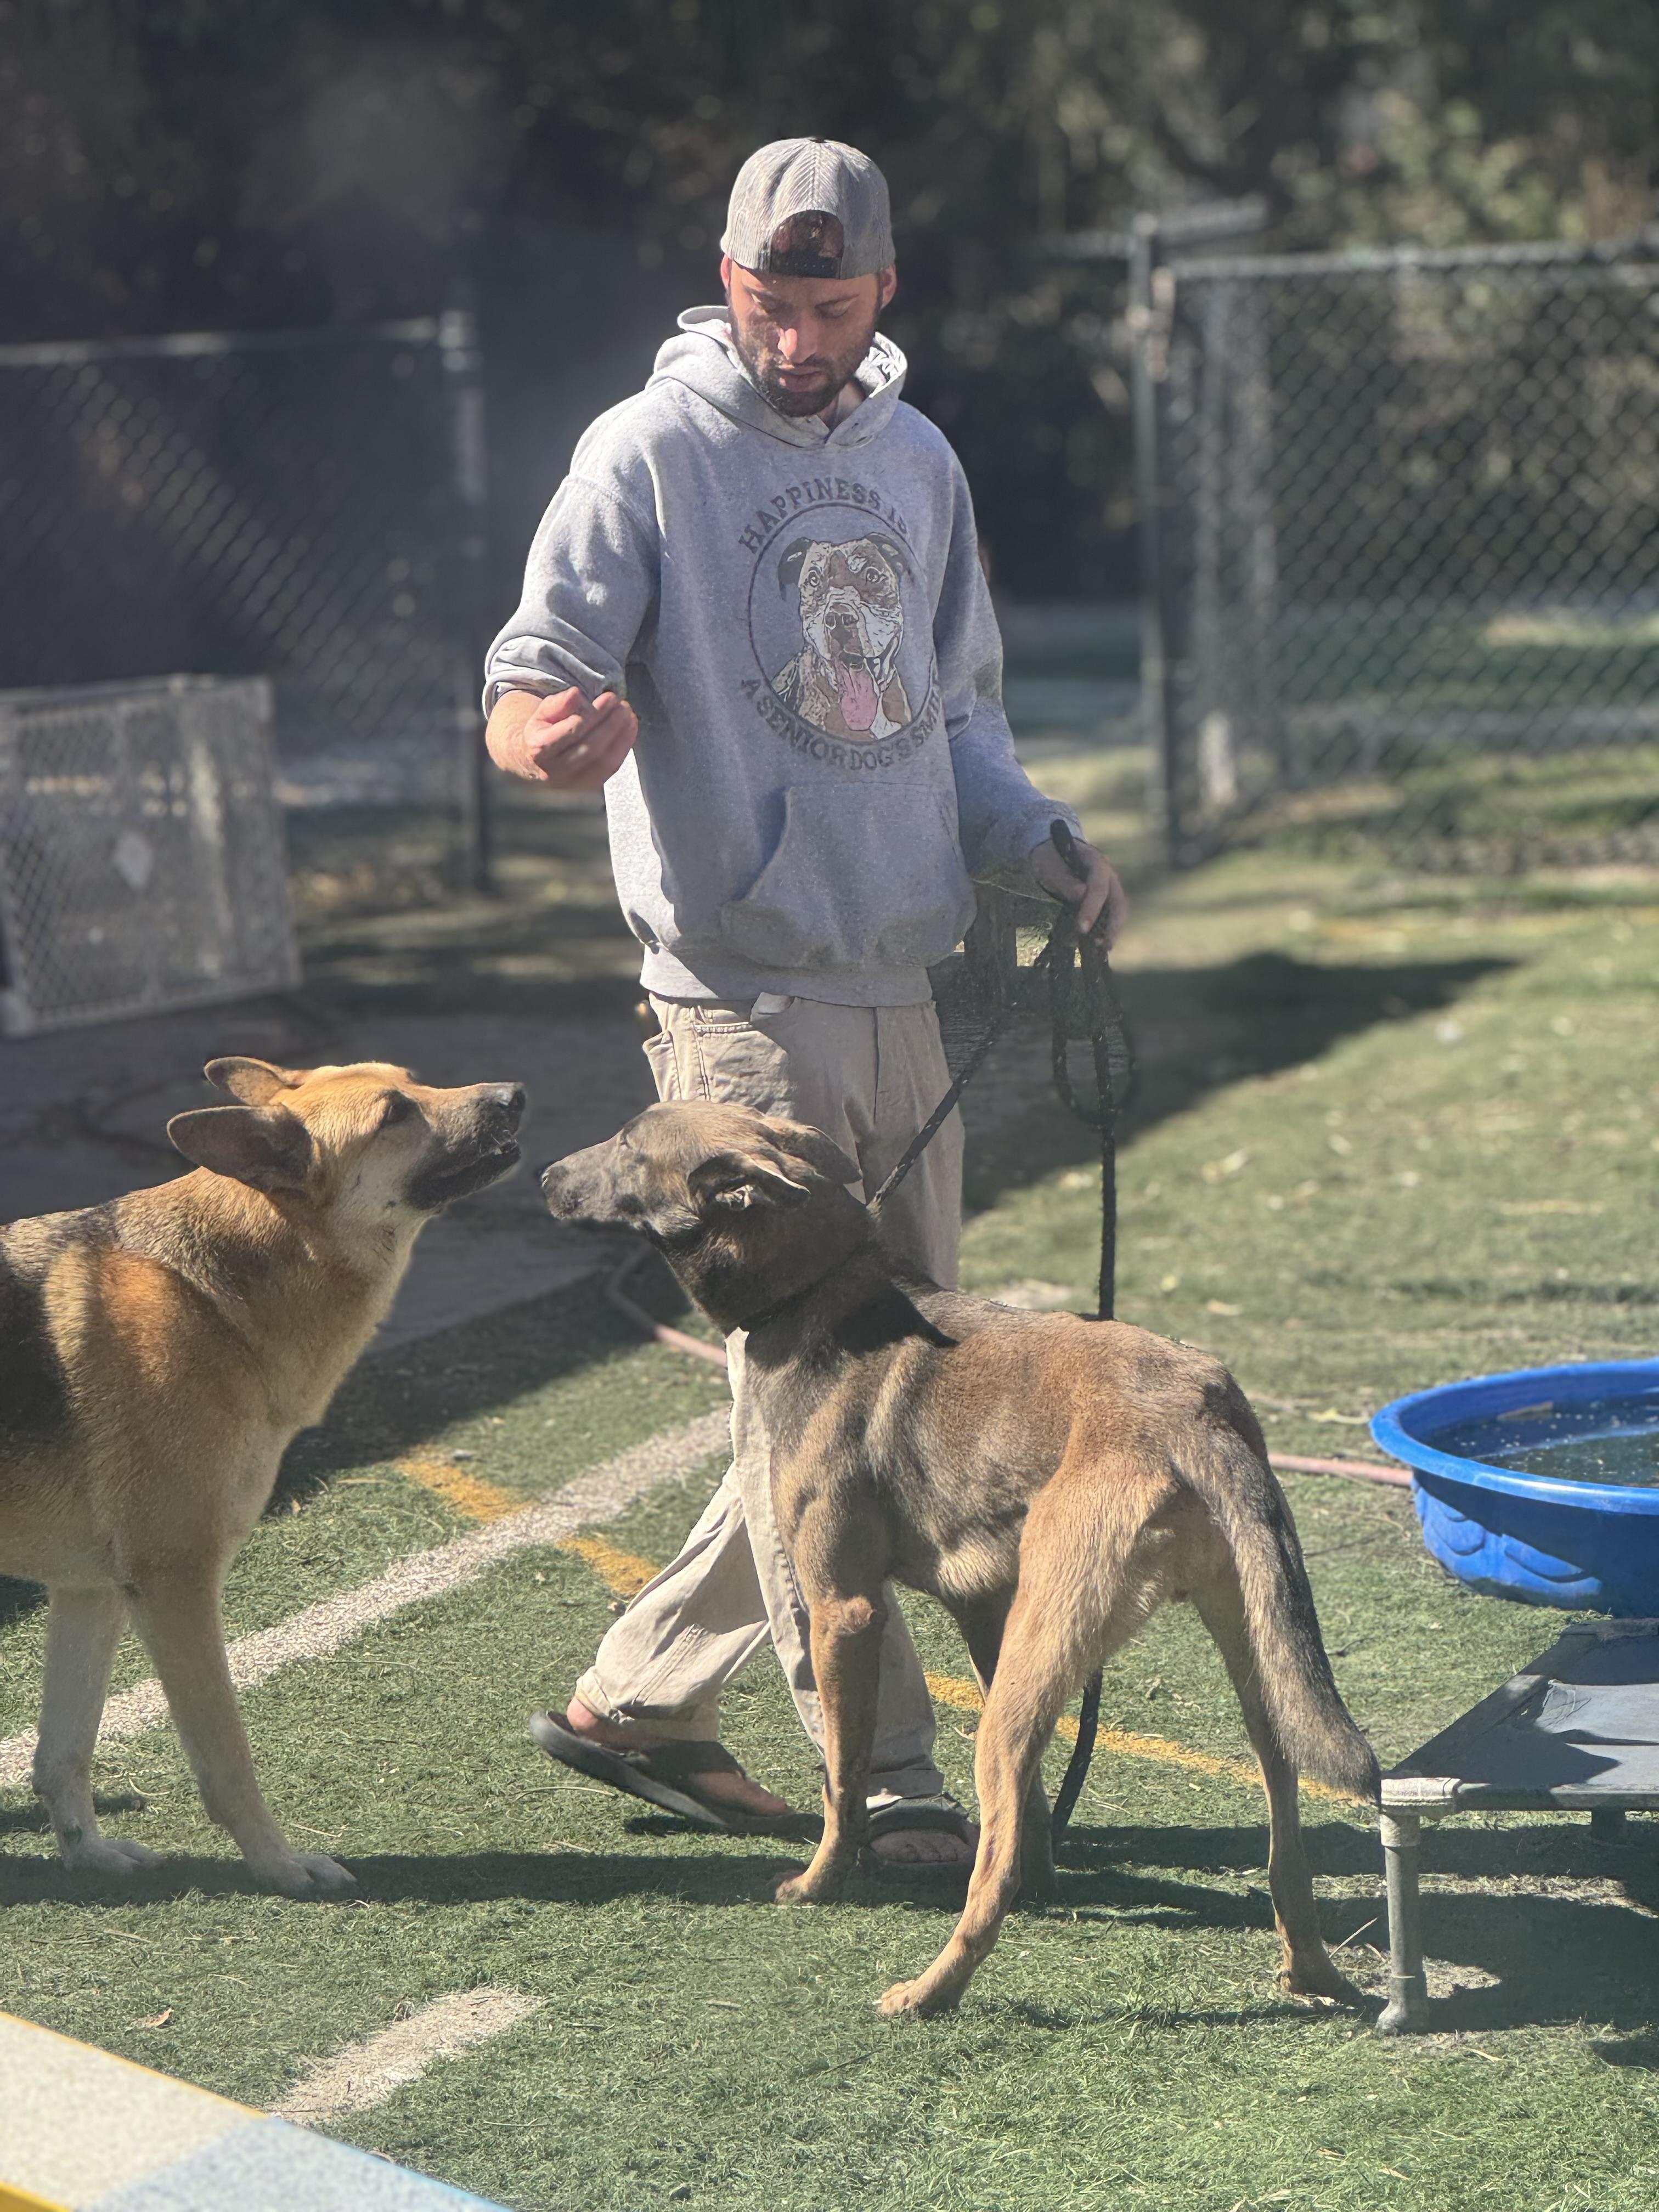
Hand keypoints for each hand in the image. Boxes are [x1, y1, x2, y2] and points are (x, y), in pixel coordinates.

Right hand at [486, 685, 637, 790]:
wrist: (536, 762)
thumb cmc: (545, 732)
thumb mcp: (543, 713)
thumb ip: (558, 703)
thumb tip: (575, 695)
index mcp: (540, 749)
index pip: (572, 732)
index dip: (594, 715)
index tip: (609, 698)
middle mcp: (554, 771)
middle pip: (590, 748)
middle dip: (611, 725)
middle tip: (623, 706)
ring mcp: (572, 785)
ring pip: (603, 762)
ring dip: (621, 737)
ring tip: (629, 716)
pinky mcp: (587, 789)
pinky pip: (610, 769)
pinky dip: (623, 748)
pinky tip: (629, 730)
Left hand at [1029, 834, 1127, 946]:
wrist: (1054, 852)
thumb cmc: (1051, 858)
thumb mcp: (1050, 866)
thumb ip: (1065, 880)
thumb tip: (1081, 894)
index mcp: (1096, 863)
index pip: (1099, 887)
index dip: (1092, 908)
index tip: (1082, 928)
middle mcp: (1108, 875)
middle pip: (1118, 901)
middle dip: (1112, 925)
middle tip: (1103, 945)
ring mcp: (1109, 886)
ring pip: (1118, 909)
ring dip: (1112, 929)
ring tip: (1102, 948)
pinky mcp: (1104, 897)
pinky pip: (1110, 913)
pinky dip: (1106, 928)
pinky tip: (1098, 942)